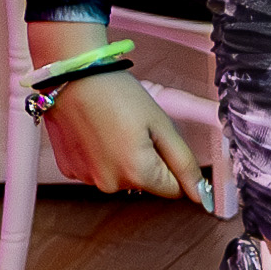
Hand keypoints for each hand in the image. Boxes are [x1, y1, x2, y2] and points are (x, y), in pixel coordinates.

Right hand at [27, 16, 206, 200]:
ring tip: (114, 126)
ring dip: (124, 156)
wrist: (71, 76)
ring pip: (121, 176)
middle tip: (136, 127)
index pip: (173, 189)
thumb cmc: (114, 91)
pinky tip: (97, 131)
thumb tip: (200, 193)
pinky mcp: (70, 169)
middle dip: (148, 158)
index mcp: (137, 173)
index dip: (174, 165)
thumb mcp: (161, 123)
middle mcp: (110, 184)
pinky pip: (98, 169)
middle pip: (146, 182)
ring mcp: (87, 178)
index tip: (163, 141)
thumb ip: (183, 162)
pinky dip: (102, 154)